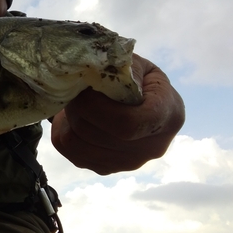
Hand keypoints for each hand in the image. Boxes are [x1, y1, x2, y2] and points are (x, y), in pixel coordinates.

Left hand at [51, 54, 184, 174]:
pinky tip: (72, 118)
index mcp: (168, 116)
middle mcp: (153, 147)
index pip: (128, 124)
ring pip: (80, 146)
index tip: (86, 89)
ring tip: (74, 102)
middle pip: (99, 135)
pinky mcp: (106, 169)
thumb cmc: (136, 77)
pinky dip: (64, 132)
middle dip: (78, 109)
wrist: (138, 99)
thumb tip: (97, 77)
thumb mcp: (136, 64)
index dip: (98, 108)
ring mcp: (129, 163)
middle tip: (74, 89)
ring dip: (69, 120)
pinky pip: (71, 153)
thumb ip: (122, 70)